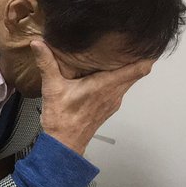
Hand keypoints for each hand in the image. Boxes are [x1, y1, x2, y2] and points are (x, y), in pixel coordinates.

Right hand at [33, 40, 153, 155]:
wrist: (64, 144)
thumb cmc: (61, 119)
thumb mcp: (52, 88)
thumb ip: (46, 63)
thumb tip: (38, 43)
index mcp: (105, 85)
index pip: (138, 69)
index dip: (147, 55)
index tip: (148, 42)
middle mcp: (114, 93)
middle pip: (137, 72)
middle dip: (139, 57)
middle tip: (134, 41)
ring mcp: (114, 101)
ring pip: (129, 81)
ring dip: (129, 69)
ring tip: (122, 53)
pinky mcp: (109, 107)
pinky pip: (121, 89)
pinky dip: (120, 79)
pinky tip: (108, 73)